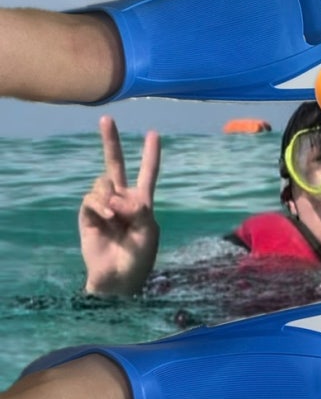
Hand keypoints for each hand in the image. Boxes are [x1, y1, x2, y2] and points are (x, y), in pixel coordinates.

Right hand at [79, 116, 160, 294]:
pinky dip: (100, 205)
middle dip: (111, 142)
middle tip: (107, 119)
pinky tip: (107, 219)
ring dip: (110, 198)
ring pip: (103, 183)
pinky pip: (92, 198)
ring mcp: (104, 206)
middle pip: (115, 165)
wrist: (117, 279)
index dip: (150, 154)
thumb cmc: (138, 258)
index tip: (154, 134)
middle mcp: (122, 199)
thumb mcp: (148, 233)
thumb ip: (138, 211)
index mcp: (142, 202)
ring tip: (116, 219)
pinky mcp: (88, 214)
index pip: (148, 173)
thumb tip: (116, 197)